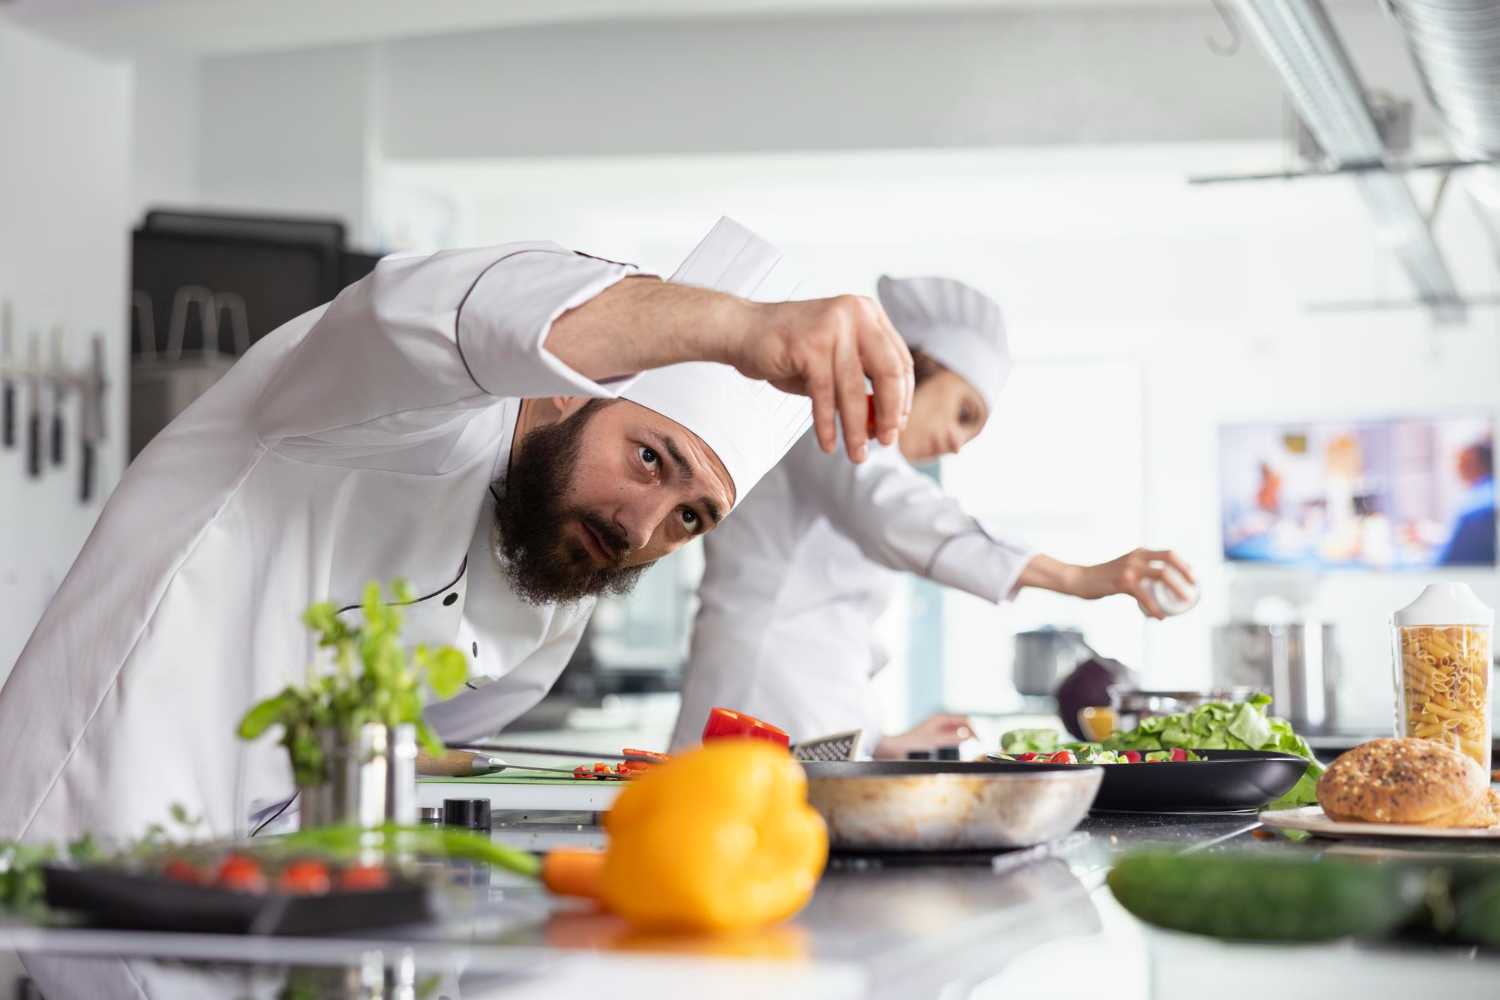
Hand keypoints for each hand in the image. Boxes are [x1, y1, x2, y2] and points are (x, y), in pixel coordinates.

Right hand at [728, 296, 912, 462]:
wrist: (742, 330)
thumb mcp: (833, 362)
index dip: (903, 398)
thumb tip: (887, 424)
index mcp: (868, 313)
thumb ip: (860, 385)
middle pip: (888, 372)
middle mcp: (855, 313)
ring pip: (853, 389)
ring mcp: (832, 327)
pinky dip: (827, 424)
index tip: (897, 426)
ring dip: (856, 429)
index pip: (900, 361)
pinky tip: (828, 444)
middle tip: (887, 442)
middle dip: (891, 413)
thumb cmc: (789, 350)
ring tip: (857, 455)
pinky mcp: (809, 345)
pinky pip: (824, 395)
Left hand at [873, 713, 973, 759]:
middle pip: (962, 724)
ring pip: (956, 731)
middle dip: (970, 732)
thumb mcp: (935, 741)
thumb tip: (969, 736)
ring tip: (969, 747)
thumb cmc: (912, 744)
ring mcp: (937, 728)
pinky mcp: (933, 736)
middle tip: (976, 744)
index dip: (973, 729)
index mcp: (941, 718)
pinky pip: (950, 737)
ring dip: (964, 737)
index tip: (979, 741)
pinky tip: (957, 749)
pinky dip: (956, 741)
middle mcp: (939, 721)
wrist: (895, 748)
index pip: (964, 720)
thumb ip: (952, 738)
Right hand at [1071, 548, 1194, 619]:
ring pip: (1162, 575)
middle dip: (1185, 573)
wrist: (1081, 579)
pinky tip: (1160, 617)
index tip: (1192, 576)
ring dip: (1176, 588)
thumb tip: (1158, 584)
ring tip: (1184, 600)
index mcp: (1139, 552)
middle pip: (1169, 560)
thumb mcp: (1125, 566)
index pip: (1169, 553)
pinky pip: (1144, 597)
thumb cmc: (1104, 576)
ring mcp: (1130, 569)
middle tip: (1193, 587)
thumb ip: (1140, 570)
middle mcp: (1136, 557)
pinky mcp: (1123, 583)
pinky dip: (1154, 608)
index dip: (1184, 564)